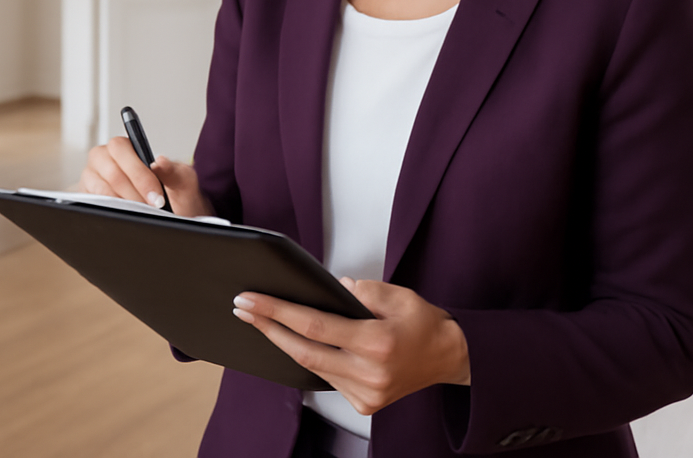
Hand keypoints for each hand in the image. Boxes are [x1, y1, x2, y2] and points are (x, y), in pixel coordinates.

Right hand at [74, 137, 215, 217]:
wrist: (172, 217)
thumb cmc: (174, 196)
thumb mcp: (182, 181)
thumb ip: (173, 170)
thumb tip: (159, 162)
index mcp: (124, 147)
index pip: (121, 150)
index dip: (139, 175)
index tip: (157, 197)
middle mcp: (104, 159)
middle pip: (112, 172)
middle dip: (135, 194)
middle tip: (151, 209)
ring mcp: (93, 178)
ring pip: (102, 191)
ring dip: (125, 205)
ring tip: (142, 214)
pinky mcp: (88, 197)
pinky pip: (93, 204)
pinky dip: (111, 212)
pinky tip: (126, 217)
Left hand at [232, 278, 469, 414]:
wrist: (449, 358)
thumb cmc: (423, 323)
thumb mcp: (397, 294)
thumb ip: (362, 289)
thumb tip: (332, 288)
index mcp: (376, 342)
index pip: (314, 326)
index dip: (278, 311)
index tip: (252, 299)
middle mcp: (369, 373)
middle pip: (304, 352)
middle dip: (268, 327)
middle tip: (242, 307)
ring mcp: (366, 394)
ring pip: (313, 367)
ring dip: (285, 343)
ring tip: (261, 319)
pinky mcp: (364, 405)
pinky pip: (327, 378)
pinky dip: (310, 358)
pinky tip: (294, 341)